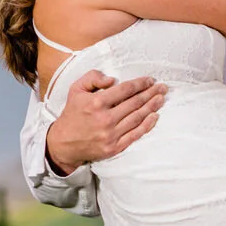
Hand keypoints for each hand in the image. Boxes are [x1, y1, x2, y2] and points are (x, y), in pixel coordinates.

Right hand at [45, 70, 166, 173]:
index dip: (140, 83)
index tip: (150, 80)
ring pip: (137, 117)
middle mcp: (105, 119)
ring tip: (161, 99)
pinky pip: (135, 134)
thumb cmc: (72, 113)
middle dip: (151, 93)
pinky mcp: (114, 147)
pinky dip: (147, 125)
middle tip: (163, 87)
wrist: (63, 143)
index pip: (125, 90)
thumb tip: (113, 80)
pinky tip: (155, 116)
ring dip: (152, 107)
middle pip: (135, 103)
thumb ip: (93, 78)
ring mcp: (110, 134)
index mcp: (96, 102)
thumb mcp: (76, 89)